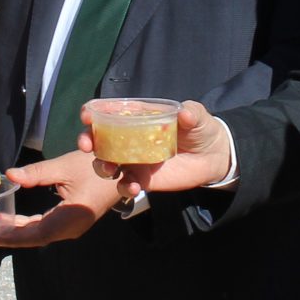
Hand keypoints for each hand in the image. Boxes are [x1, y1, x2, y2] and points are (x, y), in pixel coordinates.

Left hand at [0, 151, 123, 246]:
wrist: (124, 172)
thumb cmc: (96, 168)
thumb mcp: (64, 166)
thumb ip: (36, 173)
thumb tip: (10, 175)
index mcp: (72, 216)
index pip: (38, 232)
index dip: (14, 235)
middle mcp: (72, 228)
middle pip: (37, 237)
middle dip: (11, 235)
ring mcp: (73, 227)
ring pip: (41, 234)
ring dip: (19, 231)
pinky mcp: (72, 222)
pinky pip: (47, 229)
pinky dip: (29, 226)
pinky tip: (15, 221)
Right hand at [94, 100, 232, 193]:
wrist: (213, 155)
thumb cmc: (200, 128)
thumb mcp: (196, 116)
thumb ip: (190, 113)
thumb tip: (184, 114)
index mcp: (137, 117)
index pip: (109, 112)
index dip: (93, 112)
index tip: (87, 116)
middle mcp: (129, 138)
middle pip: (99, 138)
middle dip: (87, 140)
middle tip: (86, 145)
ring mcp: (134, 160)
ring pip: (106, 163)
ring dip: (101, 166)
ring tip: (109, 169)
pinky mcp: (142, 179)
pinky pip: (126, 184)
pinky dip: (125, 187)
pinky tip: (134, 187)